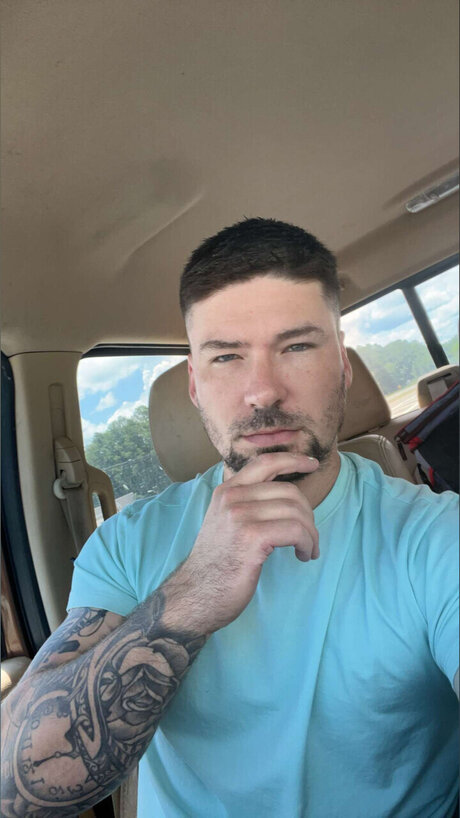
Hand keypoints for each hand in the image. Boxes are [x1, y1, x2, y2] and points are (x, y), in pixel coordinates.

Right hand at [164, 452, 318, 633]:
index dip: (293, 459)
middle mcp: (232, 497)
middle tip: (309, 538)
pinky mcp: (252, 537)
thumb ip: (248, 503)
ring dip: (311, 534)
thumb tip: (286, 497)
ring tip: (307, 550)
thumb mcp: (226, 522)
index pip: (266, 462)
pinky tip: (303, 555)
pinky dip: (307, 543)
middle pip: (289, 491)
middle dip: (308, 515)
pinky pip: (296, 531)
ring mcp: (240, 516)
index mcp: (227, 491)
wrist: (197, 593)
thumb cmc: (217, 563)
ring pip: (296, 511)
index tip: (311, 464)